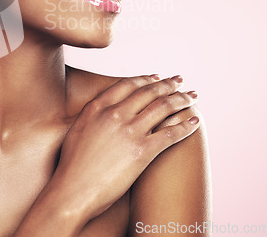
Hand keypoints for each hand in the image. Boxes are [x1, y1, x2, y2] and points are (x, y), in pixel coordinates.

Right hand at [51, 75, 198, 222]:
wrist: (72, 189)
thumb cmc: (71, 165)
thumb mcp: (77, 129)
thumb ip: (93, 114)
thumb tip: (102, 110)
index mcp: (97, 107)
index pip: (127, 85)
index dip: (145, 79)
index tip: (157, 77)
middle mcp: (115, 114)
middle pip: (149, 92)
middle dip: (168, 85)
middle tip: (180, 81)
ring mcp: (130, 131)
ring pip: (163, 107)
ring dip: (181, 100)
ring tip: (192, 97)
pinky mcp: (143, 151)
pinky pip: (170, 133)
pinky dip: (186, 126)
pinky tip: (195, 121)